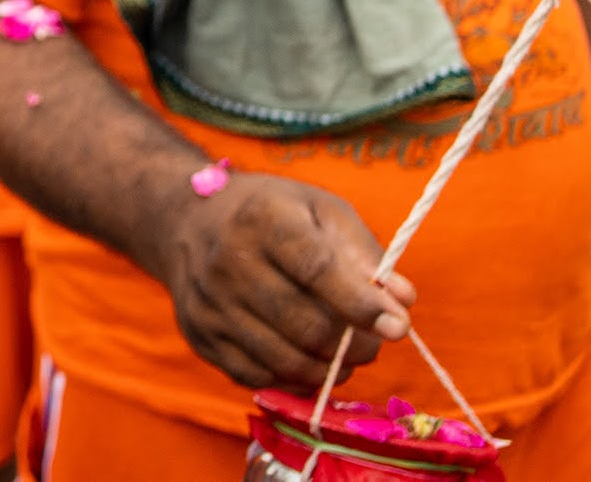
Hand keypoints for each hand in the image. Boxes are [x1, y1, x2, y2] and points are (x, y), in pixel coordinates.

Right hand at [153, 172, 414, 389]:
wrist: (187, 221)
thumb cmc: (270, 213)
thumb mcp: (320, 211)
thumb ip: (363, 253)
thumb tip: (403, 300)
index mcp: (262, 217)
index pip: (316, 269)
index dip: (361, 303)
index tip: (398, 327)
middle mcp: (226, 260)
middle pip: (305, 325)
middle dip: (354, 345)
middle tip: (373, 343)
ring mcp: (208, 303)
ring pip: (284, 361)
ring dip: (329, 369)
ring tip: (344, 355)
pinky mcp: (199, 335)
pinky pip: (258, 377)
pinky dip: (294, 379)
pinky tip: (307, 360)